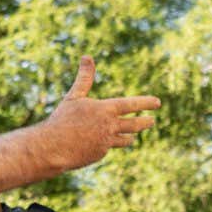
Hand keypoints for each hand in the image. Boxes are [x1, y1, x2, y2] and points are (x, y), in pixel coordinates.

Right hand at [40, 57, 160, 170]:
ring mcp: (107, 142)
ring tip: (132, 137)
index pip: (132, 104)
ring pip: (125, 140)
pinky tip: (94, 145)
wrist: (54, 147)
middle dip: (145, 122)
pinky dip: (103, 144)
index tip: (157, 102)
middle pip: (135, 125)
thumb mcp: (74, 96)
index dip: (146, 103)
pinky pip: (106, 148)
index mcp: (106, 109)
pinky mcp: (100, 154)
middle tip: (152, 121)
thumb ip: (84, 78)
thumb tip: (87, 56)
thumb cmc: (63, 119)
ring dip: (129, 137)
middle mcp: (110, 126)